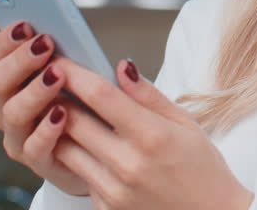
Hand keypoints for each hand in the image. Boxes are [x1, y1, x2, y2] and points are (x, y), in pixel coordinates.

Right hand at [0, 22, 90, 196]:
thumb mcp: (75, 73)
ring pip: (12, 113)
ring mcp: (19, 136)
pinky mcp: (37, 161)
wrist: (98, 152)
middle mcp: (6, 108)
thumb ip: (63, 53)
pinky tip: (62, 113)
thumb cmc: (85, 103)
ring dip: (34, 90)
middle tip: (45, 44)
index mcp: (10, 82)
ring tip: (57, 74)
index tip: (26, 25)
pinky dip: (46, 129)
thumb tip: (61, 26)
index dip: (5, 40)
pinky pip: (34, 146)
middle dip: (20, 60)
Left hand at [29, 56, 253, 209]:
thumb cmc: (202, 169)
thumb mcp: (185, 123)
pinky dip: (78, 158)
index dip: (75, 74)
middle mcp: (129, 164)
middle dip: (58, 97)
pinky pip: (79, 175)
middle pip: (73, 121)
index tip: (62, 61)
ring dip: (61, 128)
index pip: (100, 96)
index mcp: (152, 136)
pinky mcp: (106, 207)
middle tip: (53, 84)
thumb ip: (148, 95)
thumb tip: (122, 67)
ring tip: (66, 113)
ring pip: (66, 150)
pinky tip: (90, 148)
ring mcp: (114, 190)